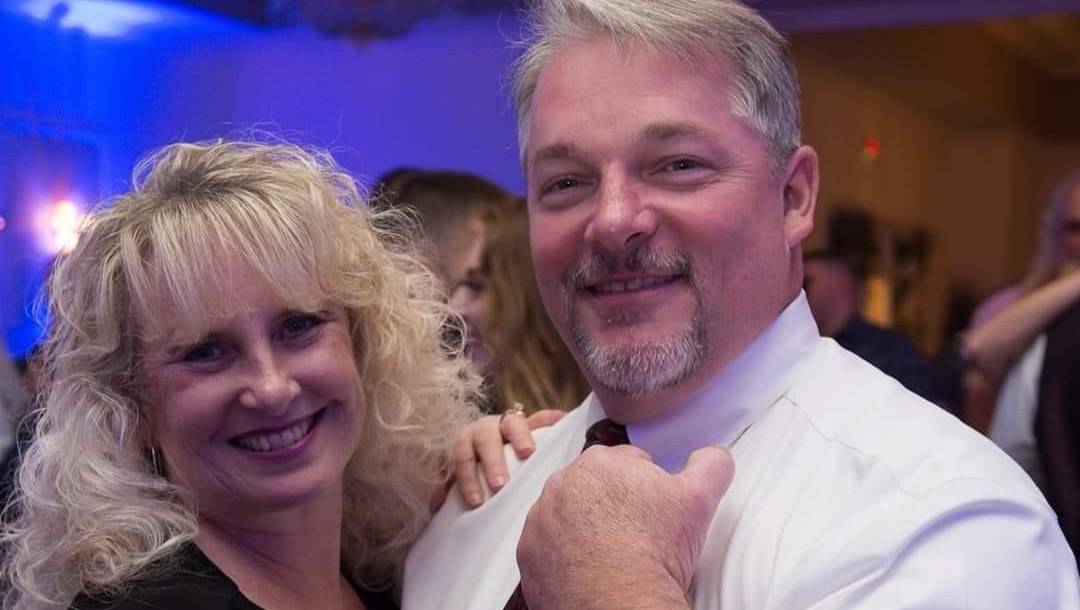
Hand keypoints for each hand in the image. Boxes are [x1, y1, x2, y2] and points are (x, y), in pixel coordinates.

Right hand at [449, 409, 566, 507]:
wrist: (490, 458)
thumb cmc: (518, 452)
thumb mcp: (535, 440)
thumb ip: (549, 430)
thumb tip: (565, 419)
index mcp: (507, 424)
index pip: (514, 423)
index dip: (521, 436)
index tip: (528, 454)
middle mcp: (482, 431)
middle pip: (485, 439)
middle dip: (493, 461)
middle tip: (501, 485)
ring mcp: (461, 446)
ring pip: (460, 456)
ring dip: (467, 478)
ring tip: (475, 502)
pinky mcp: (445, 465)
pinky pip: (439, 475)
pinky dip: (439, 489)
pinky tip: (439, 504)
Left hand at [516, 445, 734, 609]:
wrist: (621, 605)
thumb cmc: (658, 551)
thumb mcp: (697, 500)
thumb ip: (709, 464)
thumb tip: (713, 453)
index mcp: (600, 461)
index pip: (628, 463)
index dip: (647, 488)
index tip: (652, 512)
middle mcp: (561, 483)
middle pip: (595, 486)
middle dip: (613, 504)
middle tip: (635, 533)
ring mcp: (540, 518)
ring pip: (568, 513)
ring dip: (586, 526)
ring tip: (611, 552)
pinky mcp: (529, 551)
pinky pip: (548, 544)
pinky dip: (564, 553)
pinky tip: (588, 566)